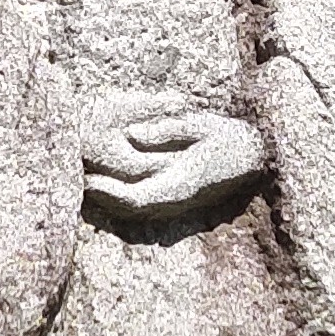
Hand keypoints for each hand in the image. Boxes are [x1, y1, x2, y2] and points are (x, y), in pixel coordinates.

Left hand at [79, 87, 265, 219]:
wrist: (259, 156)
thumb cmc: (231, 137)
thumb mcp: (200, 125)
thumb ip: (166, 131)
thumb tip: (131, 134)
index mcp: (181, 185)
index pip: (136, 198)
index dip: (108, 192)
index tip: (86, 181)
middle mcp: (177, 200)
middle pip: (130, 210)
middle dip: (102, 199)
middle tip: (75, 182)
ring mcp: (179, 202)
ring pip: (137, 210)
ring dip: (111, 201)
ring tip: (87, 184)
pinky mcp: (180, 197)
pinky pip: (147, 203)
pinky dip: (125, 198)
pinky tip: (111, 185)